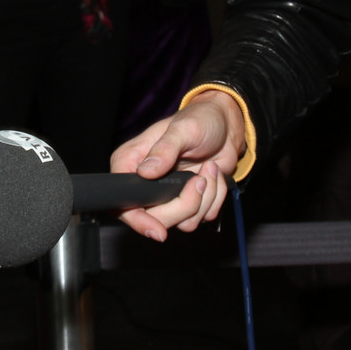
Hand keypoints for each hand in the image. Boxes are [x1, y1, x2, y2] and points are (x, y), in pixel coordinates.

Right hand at [110, 91, 243, 240]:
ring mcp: (167, 196)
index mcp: (131, 163)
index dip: (138, 220)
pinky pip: (202, 217)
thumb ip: (164, 149)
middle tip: (200, 180)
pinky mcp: (188, 201)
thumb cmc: (200, 119)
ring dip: (205, 198)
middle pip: (157, 219)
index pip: (123, 203)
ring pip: (183, 222)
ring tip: (209, 170)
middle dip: (186, 204)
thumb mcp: (182, 129)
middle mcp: (145, 183)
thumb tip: (146, 171)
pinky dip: (215, 198)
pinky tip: (214, 177)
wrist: (226, 126)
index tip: (158, 230)